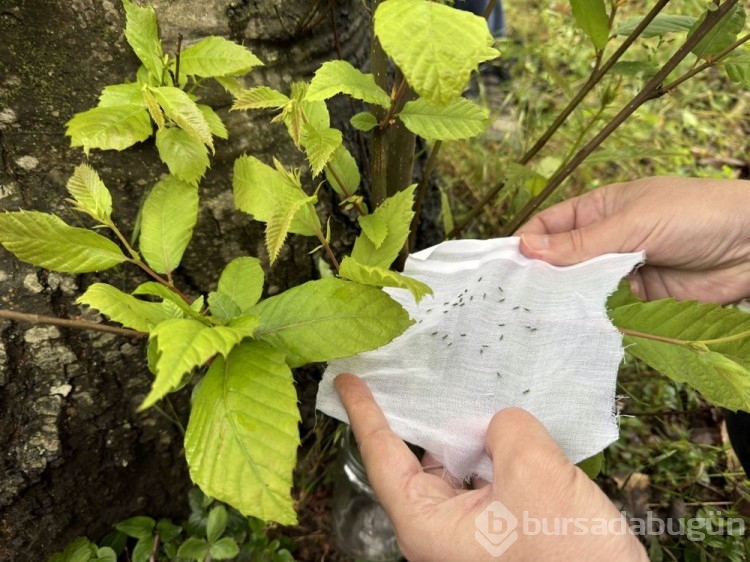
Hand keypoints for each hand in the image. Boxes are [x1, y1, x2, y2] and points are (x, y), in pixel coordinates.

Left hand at [334, 373, 646, 561]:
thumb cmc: (567, 554)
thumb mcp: (534, 474)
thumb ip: (505, 430)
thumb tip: (497, 424)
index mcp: (425, 524)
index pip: (382, 456)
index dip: (364, 413)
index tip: (346, 381)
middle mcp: (437, 530)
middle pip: (418, 460)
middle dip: (423, 418)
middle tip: (416, 371)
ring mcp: (467, 533)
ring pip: (454, 468)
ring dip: (464, 435)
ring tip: (468, 392)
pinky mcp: (497, 531)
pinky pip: (480, 480)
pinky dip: (488, 452)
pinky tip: (503, 428)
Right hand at [516, 177, 749, 303]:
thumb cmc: (696, 213)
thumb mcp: (633, 222)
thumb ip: (581, 243)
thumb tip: (527, 249)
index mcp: (596, 211)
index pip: (547, 227)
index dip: (524, 245)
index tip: (504, 269)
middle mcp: (603, 242)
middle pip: (559, 263)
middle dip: (539, 279)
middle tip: (515, 302)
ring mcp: (620, 273)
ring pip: (579, 291)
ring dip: (564, 302)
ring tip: (538, 320)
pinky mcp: (639, 301)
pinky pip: (606, 311)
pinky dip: (592, 319)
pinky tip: (575, 328)